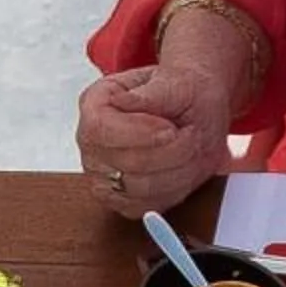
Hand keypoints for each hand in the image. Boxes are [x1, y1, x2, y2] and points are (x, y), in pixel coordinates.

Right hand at [77, 57, 235, 214]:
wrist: (193, 109)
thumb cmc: (181, 92)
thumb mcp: (173, 81)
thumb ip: (150, 93)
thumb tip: (123, 101)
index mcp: (94, 105)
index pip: (101, 130)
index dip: (141, 134)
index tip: (171, 129)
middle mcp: (92, 144)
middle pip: (126, 164)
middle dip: (171, 152)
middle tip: (192, 134)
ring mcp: (103, 176)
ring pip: (141, 189)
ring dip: (178, 171)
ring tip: (191, 149)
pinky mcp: (122, 200)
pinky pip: (149, 206)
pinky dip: (175, 189)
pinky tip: (183, 167)